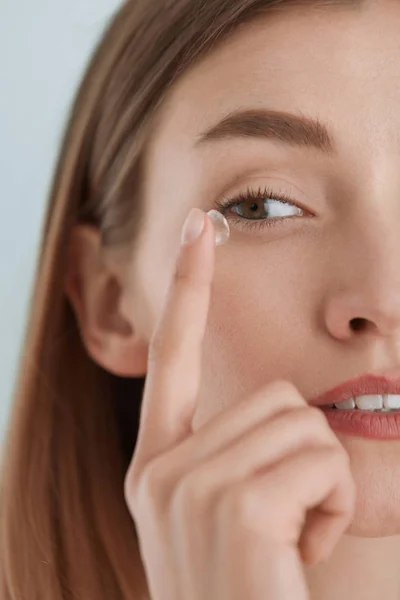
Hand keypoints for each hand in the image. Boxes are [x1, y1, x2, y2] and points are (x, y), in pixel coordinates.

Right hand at [124, 208, 355, 599]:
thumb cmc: (241, 590)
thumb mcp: (221, 520)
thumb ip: (233, 455)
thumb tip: (284, 408)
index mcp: (158, 464)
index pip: (172, 354)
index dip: (187, 287)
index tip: (199, 227)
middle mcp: (163, 468)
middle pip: (272, 397)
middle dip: (299, 455)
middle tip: (281, 524)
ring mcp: (190, 484)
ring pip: (301, 424)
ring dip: (318, 484)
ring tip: (287, 542)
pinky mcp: (233, 501)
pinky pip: (318, 460)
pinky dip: (331, 507)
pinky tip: (296, 555)